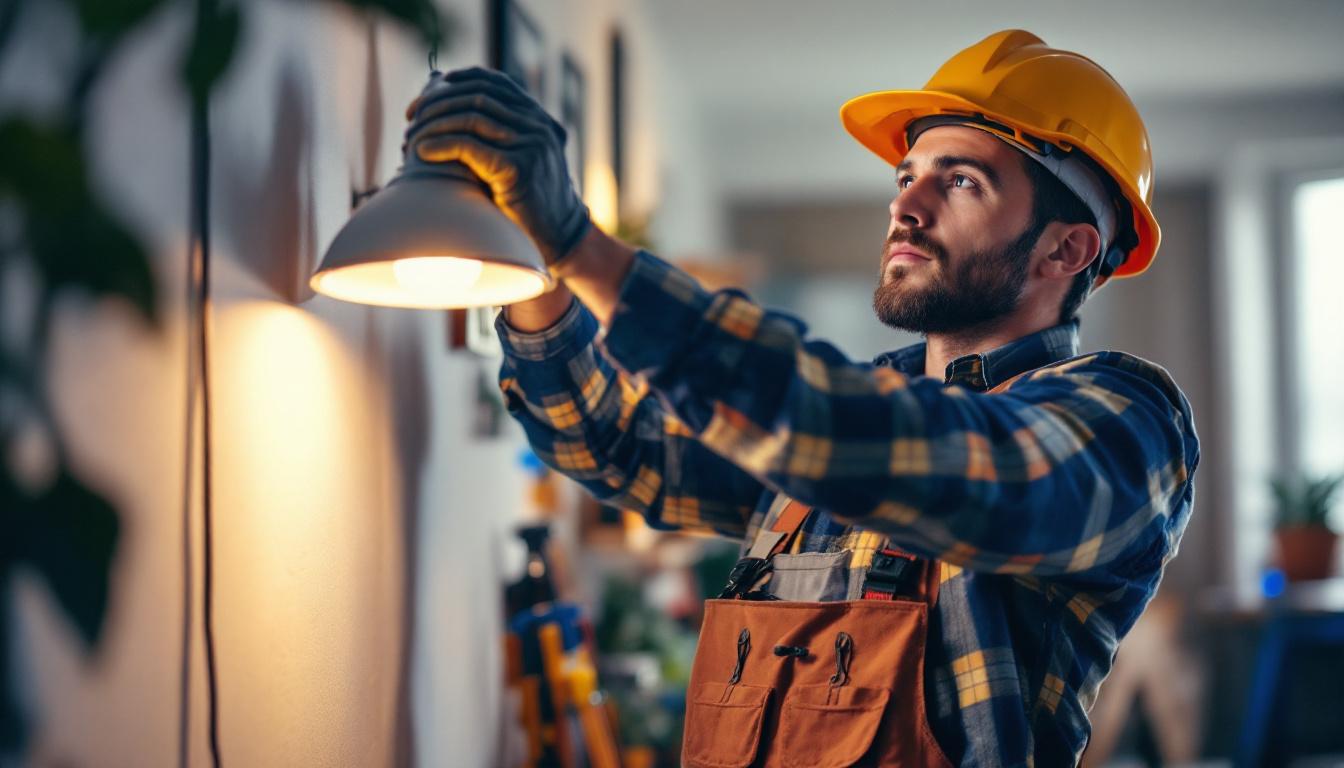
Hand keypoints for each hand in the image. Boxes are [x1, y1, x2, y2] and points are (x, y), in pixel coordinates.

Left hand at [405, 67, 590, 270]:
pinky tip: (422, 152)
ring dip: (433, 125)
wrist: (560, 240)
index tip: (426, 97)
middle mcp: (539, 127)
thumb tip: (451, 116)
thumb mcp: (520, 161)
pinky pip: (469, 146)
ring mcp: (532, 145)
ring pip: (471, 117)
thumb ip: (499, 138)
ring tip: (412, 137)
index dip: (456, 82)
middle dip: (437, 103)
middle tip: (411, 117)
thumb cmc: (530, 204)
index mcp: (540, 119)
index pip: (494, 82)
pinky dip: (440, 145)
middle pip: (478, 97)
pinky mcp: (519, 168)